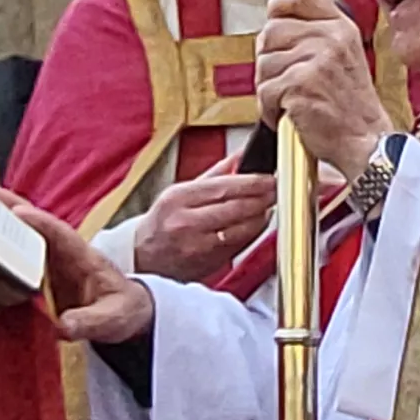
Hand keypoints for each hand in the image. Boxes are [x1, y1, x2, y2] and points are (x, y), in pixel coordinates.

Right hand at [3, 194, 152, 346]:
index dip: (40, 222)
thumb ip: (90, 321)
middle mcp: (62, 252)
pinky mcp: (40, 272)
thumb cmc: (122, 310)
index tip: (19, 213)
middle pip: (34, 223)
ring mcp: (50, 260)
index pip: (61, 234)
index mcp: (82, 256)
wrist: (125, 314)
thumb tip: (63, 327)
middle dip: (9, 206)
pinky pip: (18, 252)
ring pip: (23, 233)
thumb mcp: (112, 320)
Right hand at [130, 171, 274, 282]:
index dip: (250, 183)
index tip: (268, 178)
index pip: (222, 188)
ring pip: (240, 229)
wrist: (144, 257)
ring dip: (261, 216)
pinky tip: (258, 222)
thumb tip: (241, 157)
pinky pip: (239, 245)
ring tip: (269, 204)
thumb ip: (214, 174)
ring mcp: (197, 246)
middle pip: (234, 208)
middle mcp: (186, 222)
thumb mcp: (181, 191)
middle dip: (261, 198)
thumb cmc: (163, 222)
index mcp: (178, 199)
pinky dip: (253, 232)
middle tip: (275, 190)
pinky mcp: (208, 263)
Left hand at [254, 0, 388, 177]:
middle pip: (270, 32)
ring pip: (263, 64)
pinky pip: (264, 91)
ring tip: (292, 99)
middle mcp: (331, 39)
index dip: (279, 6)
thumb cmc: (352, 108)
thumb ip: (317, 35)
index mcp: (341, 28)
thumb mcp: (345, 58)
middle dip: (269, 59)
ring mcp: (316, 61)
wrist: (366, 142)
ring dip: (269, 87)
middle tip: (286, 79)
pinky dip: (269, 109)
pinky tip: (288, 113)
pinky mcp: (300, 85)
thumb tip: (275, 25)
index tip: (275, 20)